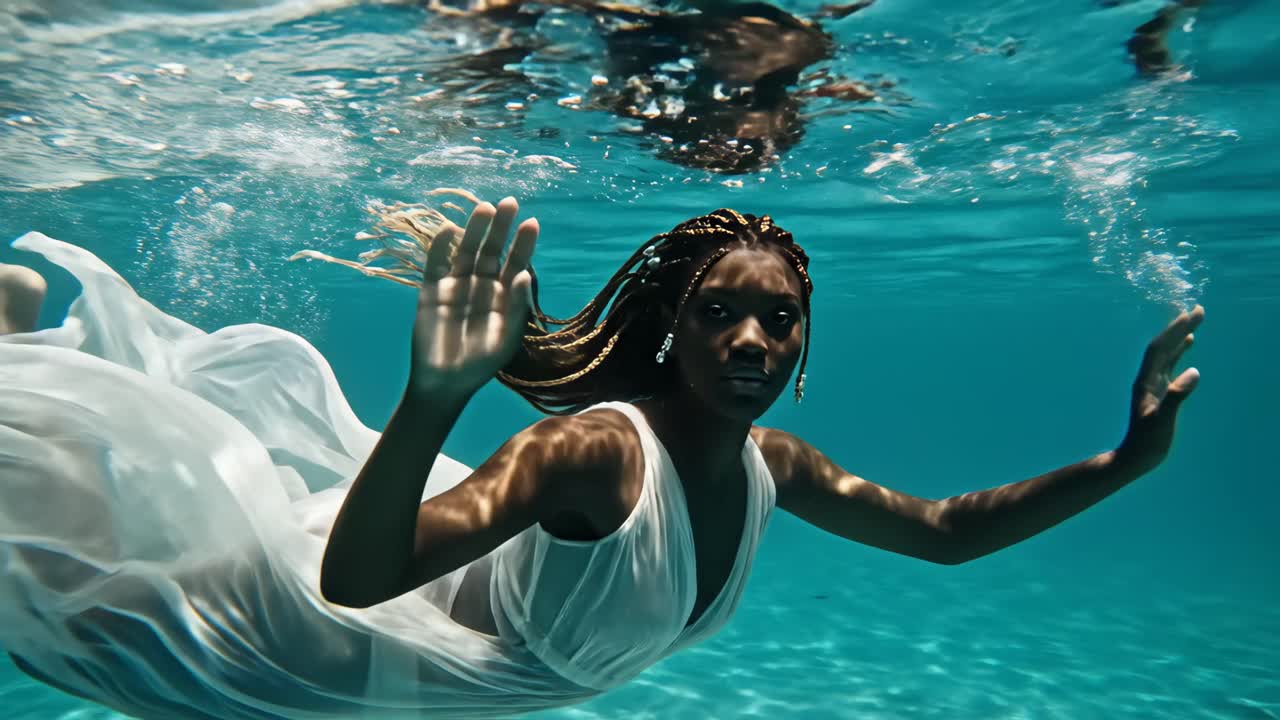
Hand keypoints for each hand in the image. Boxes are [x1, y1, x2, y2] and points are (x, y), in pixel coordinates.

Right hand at [406, 196, 537, 398]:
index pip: (516, 263)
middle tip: (509, 202)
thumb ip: (517, 307)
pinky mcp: (431, 291)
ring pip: (466, 251)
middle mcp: (481, 286)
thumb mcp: (505, 339)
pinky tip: (447, 229)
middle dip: (500, 228)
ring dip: (474, 230)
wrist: (443, 383)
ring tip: (484, 208)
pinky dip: (439, 247)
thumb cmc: (480, 365)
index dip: (523, 244)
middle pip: (492, 250)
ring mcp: (456, 286)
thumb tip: (526, 274)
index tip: (531, 223)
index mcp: (504, 297)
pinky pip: (435, 264)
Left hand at [1116, 304, 1203, 471]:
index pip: (1160, 349)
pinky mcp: (1159, 391)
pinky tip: (1187, 347)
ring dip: (1179, 336)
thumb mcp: (1163, 420)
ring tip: (1194, 320)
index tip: (1191, 315)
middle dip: (1179, 327)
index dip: (1174, 331)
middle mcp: (1147, 378)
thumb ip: (1177, 396)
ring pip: (1166, 353)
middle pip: (1163, 345)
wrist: (1136, 456)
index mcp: (1145, 381)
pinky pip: (1169, 365)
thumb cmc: (1148, 441)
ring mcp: (1152, 383)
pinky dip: (1179, 352)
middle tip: (1199, 310)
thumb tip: (1193, 372)